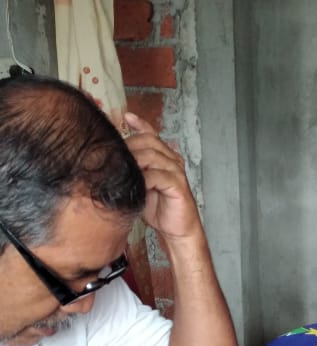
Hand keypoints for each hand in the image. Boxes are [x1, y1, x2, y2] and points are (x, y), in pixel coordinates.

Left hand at [123, 113, 201, 242]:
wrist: (177, 229)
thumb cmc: (158, 208)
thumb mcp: (139, 186)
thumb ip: (131, 171)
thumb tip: (108, 163)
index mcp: (164, 157)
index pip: (152, 135)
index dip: (140, 124)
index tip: (126, 116)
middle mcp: (172, 160)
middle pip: (149, 142)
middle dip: (129, 147)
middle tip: (113, 158)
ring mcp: (176, 171)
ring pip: (152, 156)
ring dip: (134, 162)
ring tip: (121, 171)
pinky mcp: (178, 185)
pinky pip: (158, 176)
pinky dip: (144, 179)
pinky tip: (135, 185)